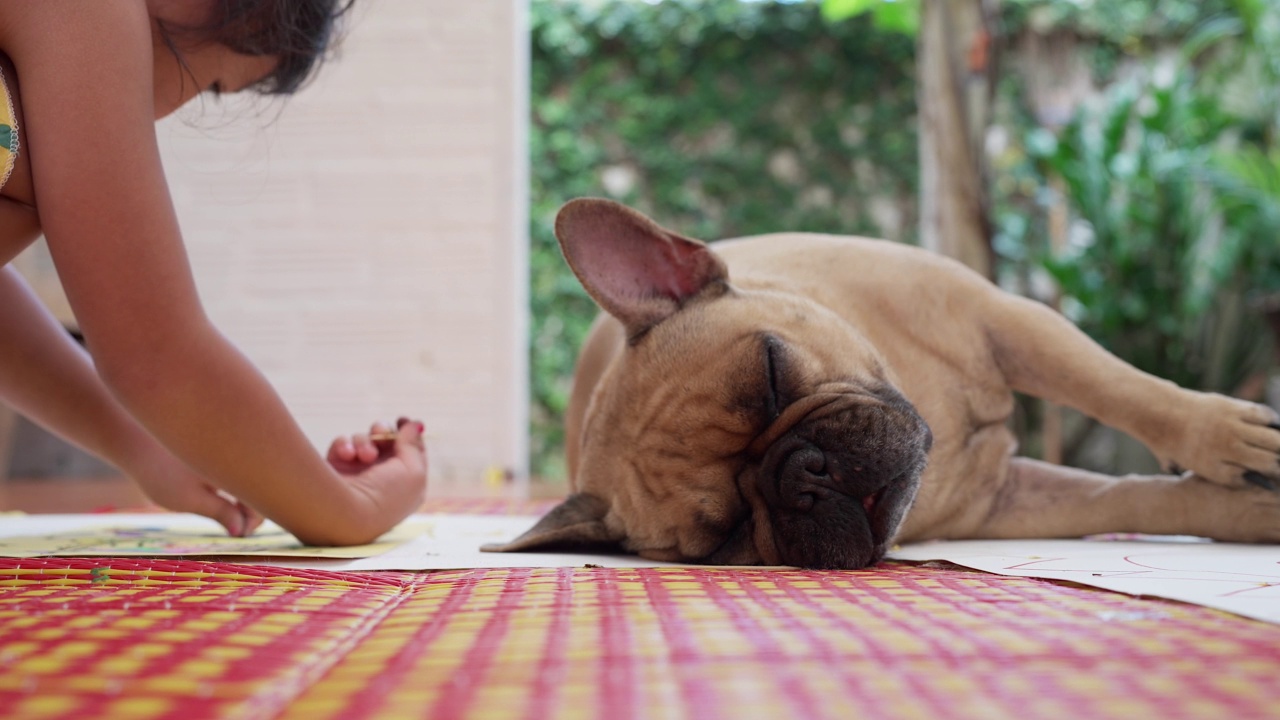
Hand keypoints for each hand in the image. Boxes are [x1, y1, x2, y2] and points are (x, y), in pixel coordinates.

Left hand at [128, 447, 263, 537]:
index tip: (237, 535)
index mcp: (235, 464)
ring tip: (226, 513)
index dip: (253, 521)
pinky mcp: (224, 448)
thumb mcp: (190, 499)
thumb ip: (220, 512)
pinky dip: (236, 484)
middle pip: (260, 486)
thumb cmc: (162, 473)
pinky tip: (220, 495)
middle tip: (234, 528)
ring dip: (245, 498)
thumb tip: (241, 530)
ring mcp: (232, 449)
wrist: (137, 443)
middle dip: (252, 509)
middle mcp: (239, 452)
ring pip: (251, 478)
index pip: (260, 498)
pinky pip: (241, 469)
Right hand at [327, 417, 427, 517]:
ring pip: (364, 441)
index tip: (402, 420)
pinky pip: (343, 445)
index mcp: (406, 484)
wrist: (345, 513)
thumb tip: (414, 425)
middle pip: (386, 442)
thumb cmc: (386, 495)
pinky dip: (345, 446)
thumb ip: (415, 445)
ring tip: (364, 455)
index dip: (408, 435)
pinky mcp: (336, 470)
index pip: (411, 453)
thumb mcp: (414, 471)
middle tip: (380, 434)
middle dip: (383, 432)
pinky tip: (348, 455)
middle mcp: (382, 479)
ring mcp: (358, 474)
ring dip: (365, 442)